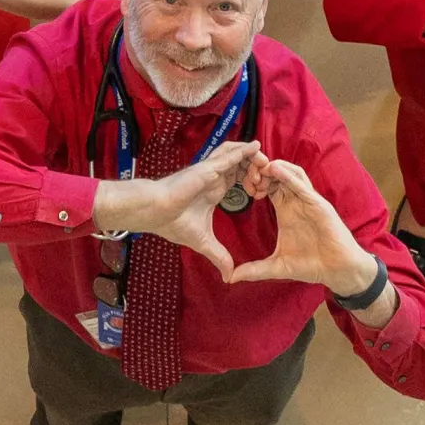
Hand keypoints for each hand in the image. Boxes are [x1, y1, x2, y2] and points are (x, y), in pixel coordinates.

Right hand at [111, 143, 266, 280]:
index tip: (262, 193)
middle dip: (256, 168)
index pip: (238, 178)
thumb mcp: (203, 241)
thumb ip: (219, 256)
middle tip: (268, 178)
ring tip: (265, 162)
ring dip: (252, 157)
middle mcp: (214, 177)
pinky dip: (243, 150)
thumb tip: (229, 277)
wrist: (157, 213)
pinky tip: (256, 147)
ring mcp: (211, 170)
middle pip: (241, 164)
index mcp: (215, 190)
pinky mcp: (208, 167)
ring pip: (236, 155)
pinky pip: (229, 155)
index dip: (252, 181)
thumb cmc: (174, 222)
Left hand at [225, 155, 389, 298]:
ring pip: (290, 172)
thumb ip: (255, 269)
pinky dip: (289, 176)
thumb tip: (230, 278)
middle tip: (247, 175)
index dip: (254, 182)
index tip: (241, 188)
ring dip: (274, 168)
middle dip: (261, 170)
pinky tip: (276, 170)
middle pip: (277, 174)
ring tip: (259, 170)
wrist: (336, 271)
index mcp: (285, 208)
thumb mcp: (277, 266)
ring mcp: (308, 200)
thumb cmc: (310, 265)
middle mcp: (296, 200)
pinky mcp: (318, 204)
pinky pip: (303, 185)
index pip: (267, 185)